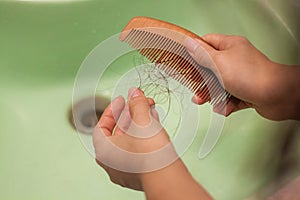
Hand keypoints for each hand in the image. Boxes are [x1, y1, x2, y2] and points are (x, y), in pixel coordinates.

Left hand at [93, 87, 169, 189]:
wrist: (167, 177)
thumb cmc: (150, 155)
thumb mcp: (142, 121)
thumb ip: (137, 104)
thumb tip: (135, 94)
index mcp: (104, 151)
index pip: (102, 126)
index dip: (111, 110)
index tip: (121, 101)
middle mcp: (112, 163)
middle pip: (118, 132)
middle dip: (130, 114)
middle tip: (138, 102)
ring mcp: (126, 169)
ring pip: (130, 140)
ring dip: (139, 123)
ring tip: (149, 110)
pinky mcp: (141, 172)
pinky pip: (138, 149)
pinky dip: (144, 135)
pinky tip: (154, 123)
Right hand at [185, 34, 299, 119]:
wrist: (276, 96)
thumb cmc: (250, 76)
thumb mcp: (219, 62)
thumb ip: (202, 54)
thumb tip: (189, 43)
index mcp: (230, 46)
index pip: (208, 42)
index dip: (196, 51)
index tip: (186, 60)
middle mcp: (236, 59)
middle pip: (211, 68)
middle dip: (202, 80)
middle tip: (195, 88)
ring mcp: (241, 76)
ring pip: (219, 85)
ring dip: (212, 95)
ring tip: (206, 102)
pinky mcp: (246, 91)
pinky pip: (230, 97)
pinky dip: (226, 104)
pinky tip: (225, 107)